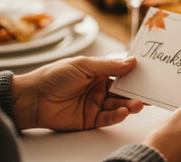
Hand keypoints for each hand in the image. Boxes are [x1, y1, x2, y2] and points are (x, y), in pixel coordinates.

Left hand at [11, 56, 143, 130]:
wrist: (32, 98)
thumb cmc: (53, 76)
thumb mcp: (84, 65)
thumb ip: (109, 66)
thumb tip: (132, 62)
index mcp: (97, 73)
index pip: (121, 73)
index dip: (134, 74)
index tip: (148, 74)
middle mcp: (98, 88)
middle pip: (123, 91)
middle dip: (136, 92)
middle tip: (149, 92)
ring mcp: (95, 104)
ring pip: (118, 105)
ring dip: (130, 104)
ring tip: (138, 104)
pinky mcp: (91, 119)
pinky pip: (108, 118)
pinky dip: (118, 115)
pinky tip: (124, 112)